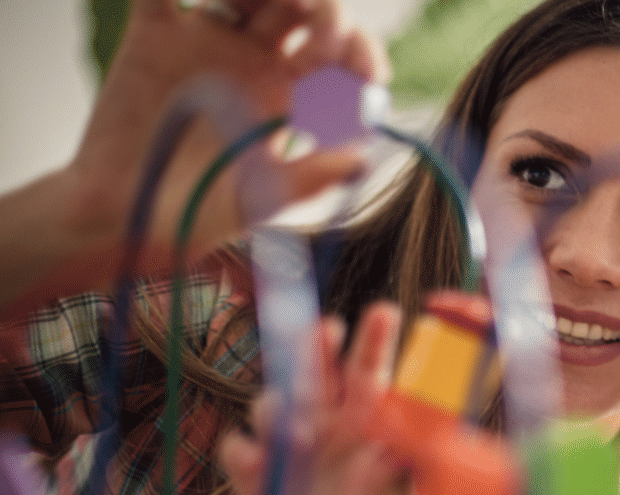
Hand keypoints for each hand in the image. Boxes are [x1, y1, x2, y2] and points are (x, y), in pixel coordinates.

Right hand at [69, 0, 384, 261]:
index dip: (361, 57)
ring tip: (289, 1)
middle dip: (326, 16)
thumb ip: (309, 179)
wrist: (124, 216)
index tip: (364, 72)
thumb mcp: (260, 202)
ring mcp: (208, 43)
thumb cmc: (198, 214)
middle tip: (322, 36)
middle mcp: (256, 62)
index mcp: (291, 98)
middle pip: (303, 13)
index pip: (340, 62)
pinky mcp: (155, 34)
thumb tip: (361, 160)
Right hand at [220, 302, 405, 494]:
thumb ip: (395, 472)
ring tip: (302, 437)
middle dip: (317, 344)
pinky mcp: (251, 466)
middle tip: (329, 328)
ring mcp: (283, 438)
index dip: (375, 339)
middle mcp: (321, 417)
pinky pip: (237, 448)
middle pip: (313, 368)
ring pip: (271, 402)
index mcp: (362, 418)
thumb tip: (398, 448)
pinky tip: (260, 469)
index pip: (368, 370)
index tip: (385, 311)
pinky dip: (245, 454)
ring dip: (280, 410)